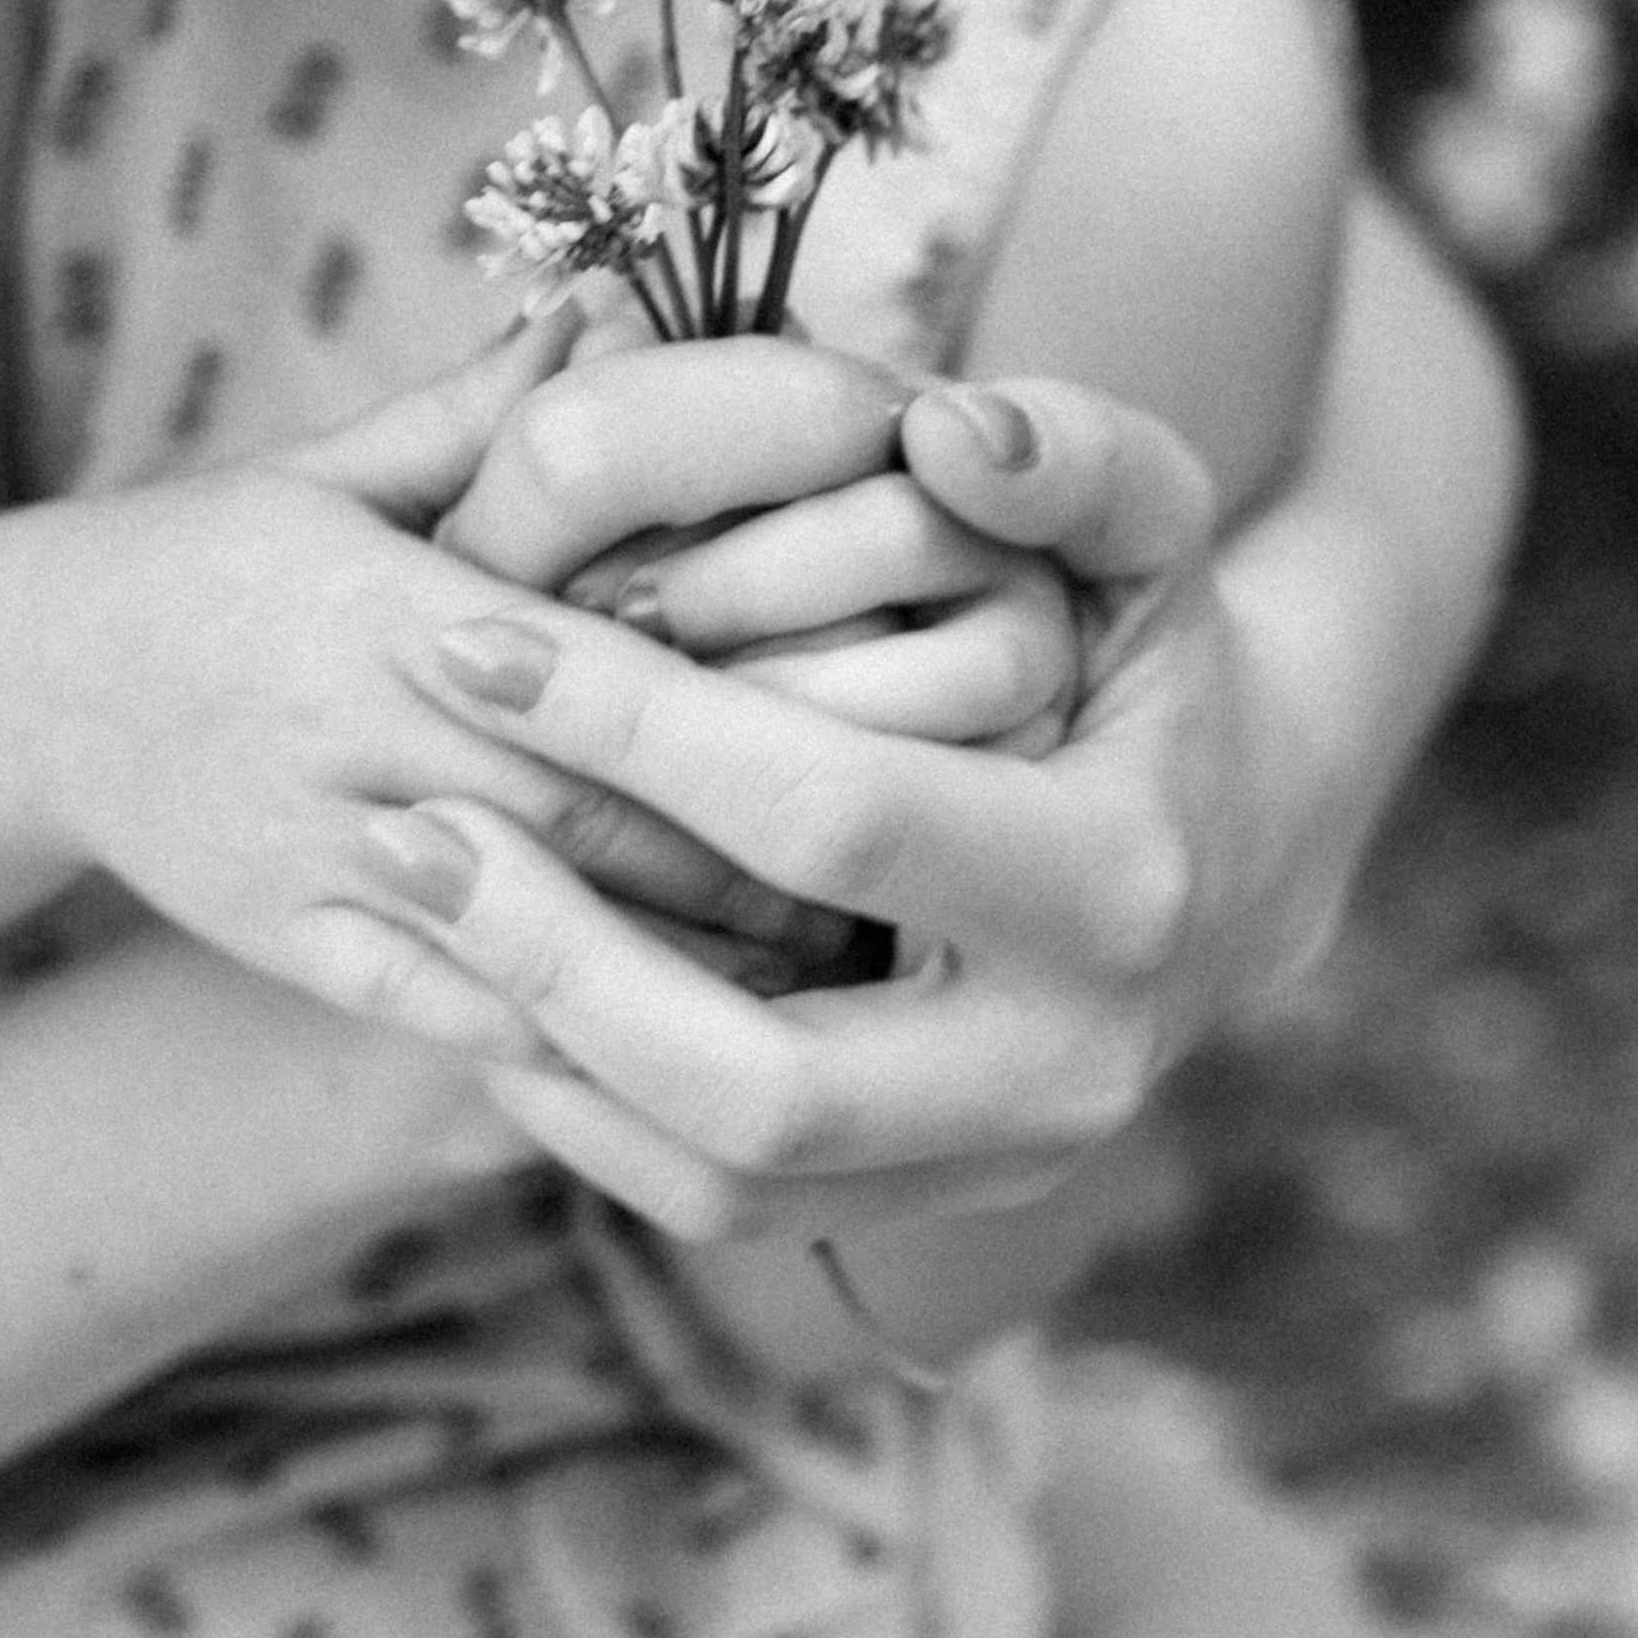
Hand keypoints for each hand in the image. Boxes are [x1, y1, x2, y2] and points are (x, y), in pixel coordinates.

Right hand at [30, 332, 1079, 1036]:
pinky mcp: (296, 948)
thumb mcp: (341, 461)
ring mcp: (322, 855)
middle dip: (758, 855)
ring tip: (852, 979)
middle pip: (597, 817)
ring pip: (541, 935)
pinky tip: (703, 1056)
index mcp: (389, 601)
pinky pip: (454, 1016)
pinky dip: (580, 1041)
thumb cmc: (224, 551)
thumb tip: (619, 305)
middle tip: (916, 882)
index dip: (742, 710)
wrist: (33, 685)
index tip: (886, 730)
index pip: (601, 672)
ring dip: (698, 963)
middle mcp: (358, 734)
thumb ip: (490, 409)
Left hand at [336, 368, 1305, 1240]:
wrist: (1230, 846)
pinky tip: (487, 990)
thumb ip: (1067, 456)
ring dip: (546, 1045)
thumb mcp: (1148, 526)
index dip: (639, 725)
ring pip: (725, 1174)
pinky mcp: (927, 1209)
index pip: (840, 813)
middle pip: (769, 1076)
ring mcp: (997, 1162)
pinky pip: (719, 1209)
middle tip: (407, 829)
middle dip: (560, 950)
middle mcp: (1070, 1061)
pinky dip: (584, 1115)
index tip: (467, 636)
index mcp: (1119, 876)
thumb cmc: (1148, 646)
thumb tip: (945, 429)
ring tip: (416, 904)